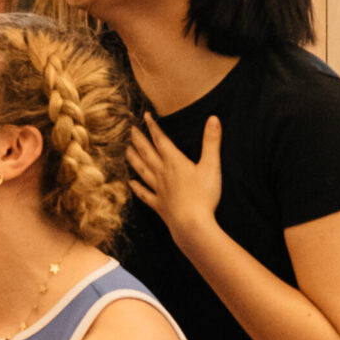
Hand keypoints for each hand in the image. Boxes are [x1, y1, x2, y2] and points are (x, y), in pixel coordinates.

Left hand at [127, 112, 222, 237]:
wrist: (192, 223)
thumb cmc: (204, 195)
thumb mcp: (211, 165)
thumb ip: (211, 142)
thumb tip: (213, 118)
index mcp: (175, 162)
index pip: (161, 140)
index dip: (153, 127)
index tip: (145, 116)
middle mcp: (163, 174)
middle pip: (148, 153)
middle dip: (139, 140)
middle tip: (130, 130)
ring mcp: (159, 190)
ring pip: (143, 171)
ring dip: (134, 159)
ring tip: (126, 150)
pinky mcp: (159, 205)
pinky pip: (145, 194)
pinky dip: (137, 188)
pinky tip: (131, 183)